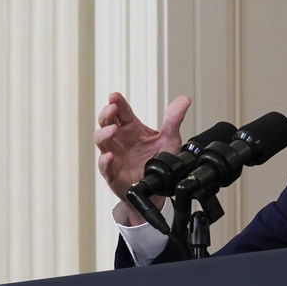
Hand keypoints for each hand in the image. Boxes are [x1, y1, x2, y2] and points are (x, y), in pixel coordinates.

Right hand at [95, 92, 190, 222]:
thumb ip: (174, 120)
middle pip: (106, 122)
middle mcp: (120, 140)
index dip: (116, 102)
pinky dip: (106, 161)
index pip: (121, 111)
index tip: (114, 96)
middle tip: (112, 108)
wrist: (157, 188)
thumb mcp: (170, 139)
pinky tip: (111, 156)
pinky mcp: (113, 173)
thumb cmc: (158, 162)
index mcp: (131, 129)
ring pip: (101, 141)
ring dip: (105, 134)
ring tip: (113, 130)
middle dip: (107, 114)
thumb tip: (185, 100)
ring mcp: (114, 155)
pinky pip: (105, 166)